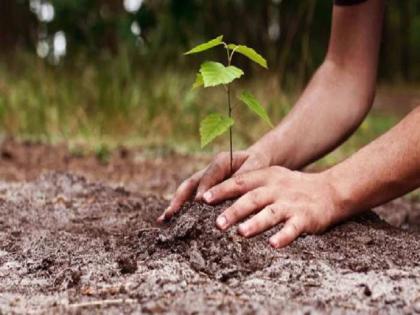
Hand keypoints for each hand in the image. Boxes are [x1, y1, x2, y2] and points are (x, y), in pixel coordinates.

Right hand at [157, 148, 270, 222]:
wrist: (258, 161)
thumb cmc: (259, 164)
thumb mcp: (258, 165)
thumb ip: (246, 174)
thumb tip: (235, 186)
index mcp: (222, 161)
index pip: (209, 175)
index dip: (204, 188)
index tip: (200, 202)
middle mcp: (209, 171)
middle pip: (191, 183)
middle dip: (180, 199)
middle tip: (172, 214)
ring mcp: (204, 181)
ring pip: (186, 192)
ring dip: (175, 205)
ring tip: (164, 220)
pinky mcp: (204, 191)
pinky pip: (190, 199)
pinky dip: (180, 210)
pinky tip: (170, 222)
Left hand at [201, 166, 342, 247]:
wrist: (330, 190)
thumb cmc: (291, 187)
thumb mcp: (271, 178)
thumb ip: (248, 185)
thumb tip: (214, 196)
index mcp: (266, 177)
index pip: (240, 182)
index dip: (221, 190)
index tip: (203, 199)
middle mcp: (276, 189)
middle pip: (252, 198)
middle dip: (234, 210)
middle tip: (217, 223)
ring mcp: (291, 204)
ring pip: (271, 213)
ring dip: (256, 223)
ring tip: (241, 233)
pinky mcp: (305, 218)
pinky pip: (293, 228)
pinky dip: (283, 236)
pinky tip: (273, 244)